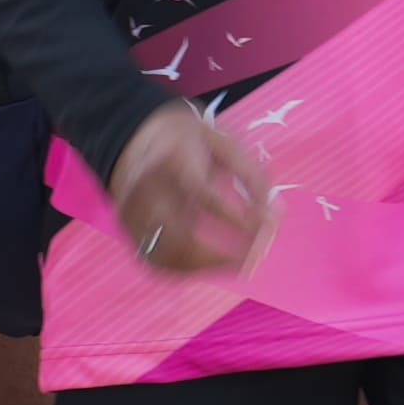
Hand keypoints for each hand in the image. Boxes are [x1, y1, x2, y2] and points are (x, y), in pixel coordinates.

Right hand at [109, 97, 273, 275]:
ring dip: (206, 267)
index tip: (264, 229)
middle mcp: (146, 190)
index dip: (235, 218)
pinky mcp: (128, 230)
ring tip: (238, 264)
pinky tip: (211, 264)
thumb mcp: (223, 143)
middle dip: (220, 256)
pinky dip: (186, 269)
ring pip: (166, 256)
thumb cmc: (188, 140)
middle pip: (178, 237)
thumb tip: (274, 215)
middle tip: (254, 258)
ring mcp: (133, 213)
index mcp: (171, 160)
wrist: (133, 135)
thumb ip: (251, 175)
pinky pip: (156, 260)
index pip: (203, 195)